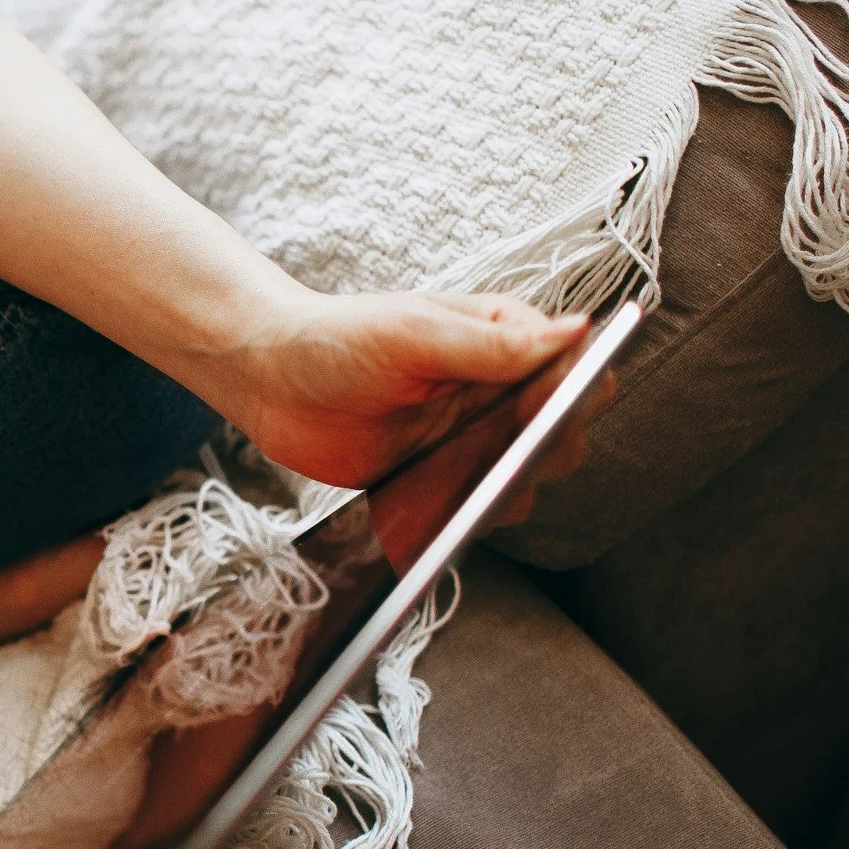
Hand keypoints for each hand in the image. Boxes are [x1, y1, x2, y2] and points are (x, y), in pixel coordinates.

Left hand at [214, 290, 589, 488]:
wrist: (271, 381)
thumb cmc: (338, 338)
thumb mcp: (414, 333)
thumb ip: (490, 343)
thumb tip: (576, 331)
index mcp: (505, 341)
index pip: (577, 369)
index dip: (577, 393)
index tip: (545, 411)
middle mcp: (498, 393)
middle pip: (563, 434)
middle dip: (543, 450)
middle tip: (502, 455)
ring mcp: (471, 440)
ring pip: (524, 481)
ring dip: (503, 490)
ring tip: (459, 485)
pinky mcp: (440, 480)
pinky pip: (472, 510)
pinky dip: (462, 518)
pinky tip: (431, 512)